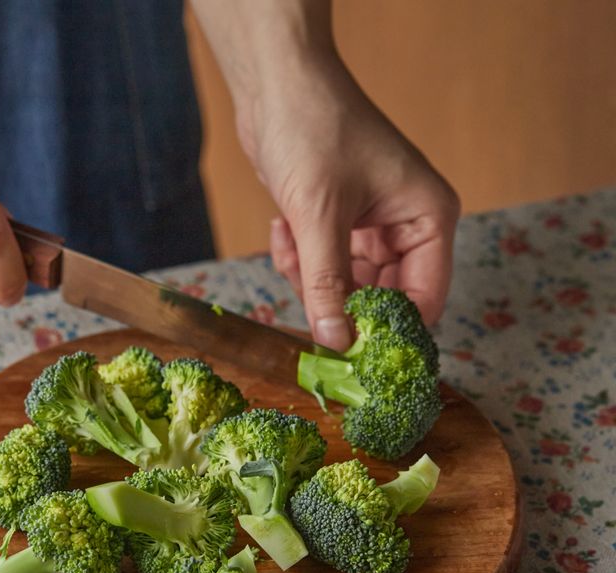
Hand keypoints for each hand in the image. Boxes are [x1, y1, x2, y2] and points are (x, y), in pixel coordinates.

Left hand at [190, 0, 458, 350]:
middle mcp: (406, 228)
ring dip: (309, 278)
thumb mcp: (319, 216)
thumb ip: (327, 285)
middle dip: (336, 303)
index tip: (351, 356)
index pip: (424, 299)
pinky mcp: (338, 226)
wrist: (276, 85)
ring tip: (291, 239)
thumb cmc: (313, 130)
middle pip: (380, 299)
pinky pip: (321, 268)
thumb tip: (336, 342)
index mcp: (427, 219)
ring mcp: (371, 228)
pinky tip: (282, 227)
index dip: (389, 332)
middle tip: (305, 307)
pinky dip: (298, 259)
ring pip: (344, 288)